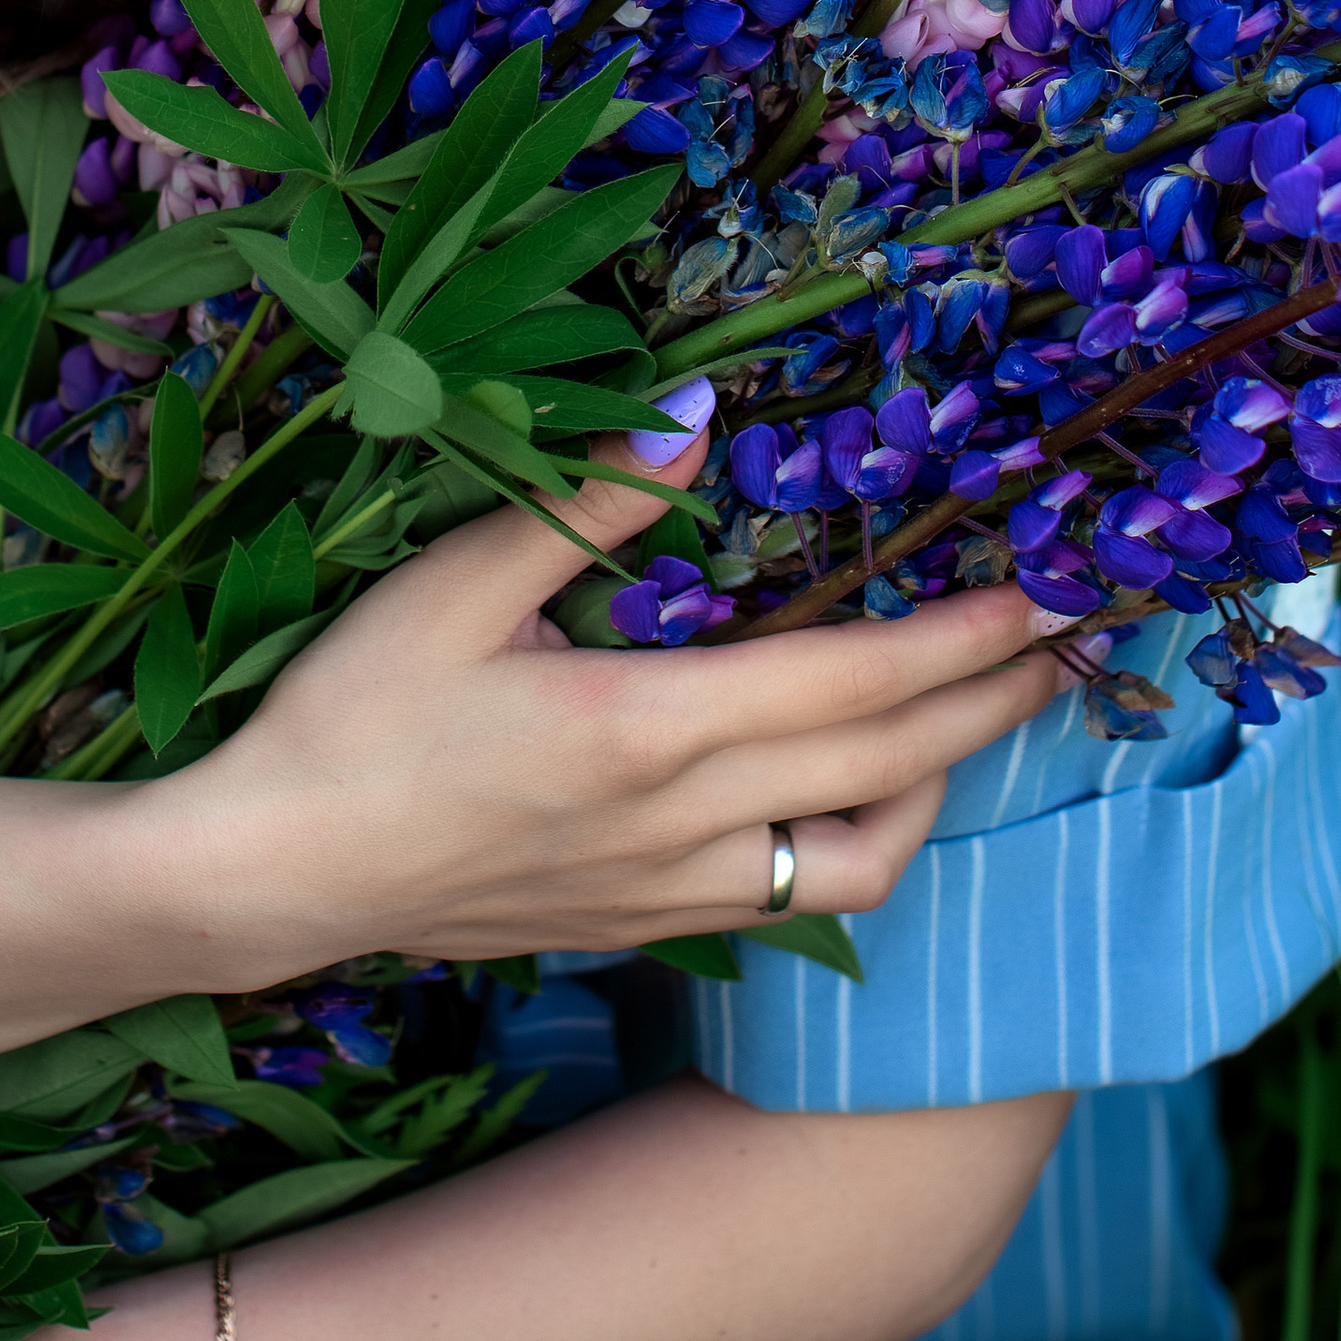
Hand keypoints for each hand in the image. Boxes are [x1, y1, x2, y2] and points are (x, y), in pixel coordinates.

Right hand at [148, 433, 1067, 983]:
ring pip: (860, 858)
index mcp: (643, 729)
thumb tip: (695, 414)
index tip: (1036, 594)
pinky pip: (796, 898)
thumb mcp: (450, 585)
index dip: (955, 641)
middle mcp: (681, 826)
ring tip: (973, 720)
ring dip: (938, 789)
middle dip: (990, 704)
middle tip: (1065, 646)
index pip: (848, 686)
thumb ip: (587, 505)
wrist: (274, 875)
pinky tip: (860, 795)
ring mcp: (669, 891)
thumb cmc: (349, 717)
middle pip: (886, 769)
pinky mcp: (643, 926)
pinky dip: (858, 843)